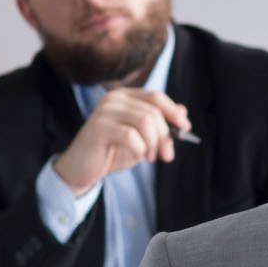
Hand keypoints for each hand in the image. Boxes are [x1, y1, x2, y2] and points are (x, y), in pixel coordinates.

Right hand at [52, 88, 190, 195]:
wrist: (81, 169)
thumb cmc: (113, 152)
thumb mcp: (143, 138)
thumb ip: (161, 124)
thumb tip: (183, 111)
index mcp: (124, 96)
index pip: (156, 97)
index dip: (174, 112)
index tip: (186, 128)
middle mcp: (113, 99)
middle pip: (153, 112)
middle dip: (165, 135)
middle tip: (165, 155)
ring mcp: (104, 111)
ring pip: (145, 121)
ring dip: (154, 143)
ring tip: (149, 157)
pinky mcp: (97, 128)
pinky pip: (131, 136)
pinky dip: (140, 149)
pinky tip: (137, 157)